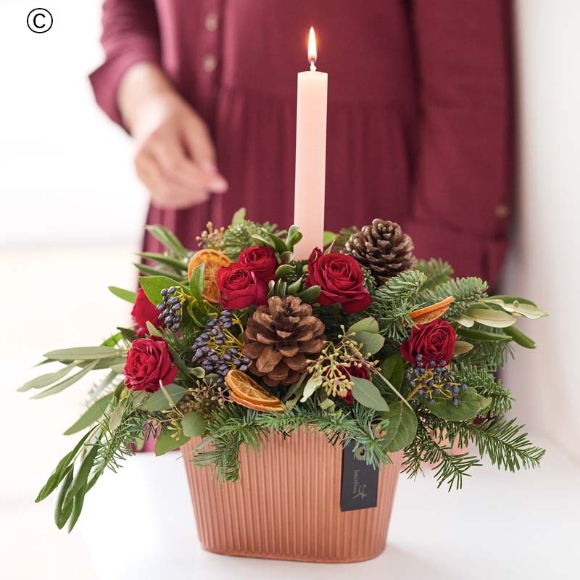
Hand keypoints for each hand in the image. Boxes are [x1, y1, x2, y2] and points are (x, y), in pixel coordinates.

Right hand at [119, 64, 227, 208]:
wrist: (149, 115)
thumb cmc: (177, 122)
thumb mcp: (195, 127)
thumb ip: (203, 152)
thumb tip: (211, 177)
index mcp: (155, 138)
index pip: (176, 166)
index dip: (200, 179)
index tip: (222, 185)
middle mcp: (141, 156)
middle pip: (168, 185)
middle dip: (195, 191)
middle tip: (214, 187)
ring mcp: (138, 170)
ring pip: (163, 196)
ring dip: (188, 198)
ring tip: (205, 189)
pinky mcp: (141, 180)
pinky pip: (161, 199)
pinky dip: (180, 201)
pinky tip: (193, 192)